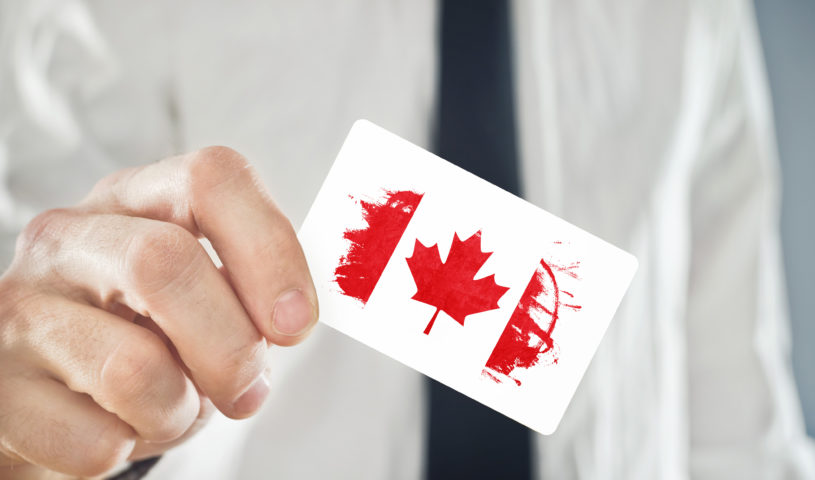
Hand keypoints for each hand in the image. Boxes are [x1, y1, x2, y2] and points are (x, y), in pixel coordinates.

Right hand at [0, 147, 318, 478]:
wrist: (55, 392)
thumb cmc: (149, 336)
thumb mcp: (205, 296)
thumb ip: (252, 291)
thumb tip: (296, 316)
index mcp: (139, 199)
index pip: (212, 179)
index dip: (270, 249)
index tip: (297, 323)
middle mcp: (72, 237)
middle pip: (165, 262)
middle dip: (230, 345)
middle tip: (247, 389)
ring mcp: (22, 306)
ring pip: (132, 367)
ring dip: (179, 410)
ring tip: (171, 406)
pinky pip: (92, 439)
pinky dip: (127, 448)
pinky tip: (117, 428)